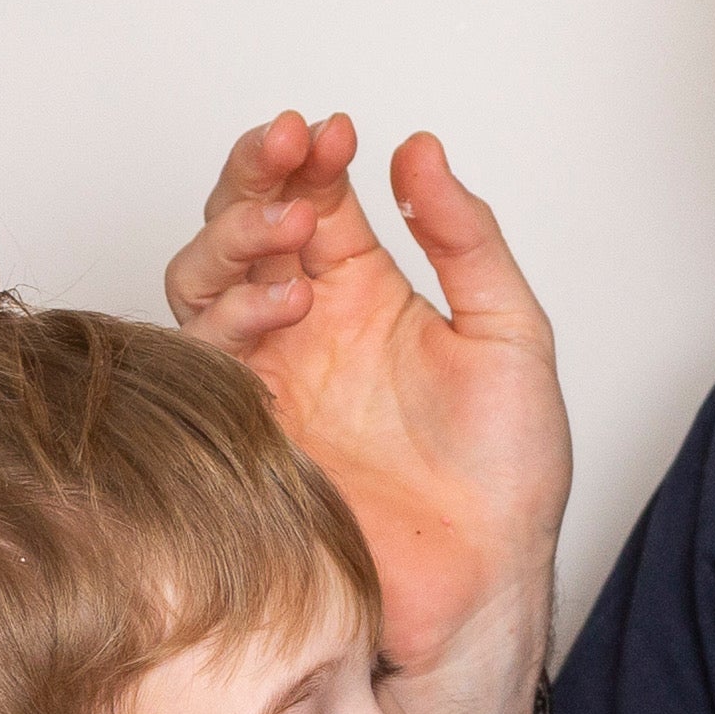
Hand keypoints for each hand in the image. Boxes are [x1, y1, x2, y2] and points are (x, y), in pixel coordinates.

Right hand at [163, 110, 566, 670]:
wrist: (483, 582)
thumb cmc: (506, 474)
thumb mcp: (510, 333)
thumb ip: (466, 239)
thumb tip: (419, 150)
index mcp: (365, 295)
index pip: (316, 199)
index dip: (313, 156)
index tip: (335, 131)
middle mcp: (304, 328)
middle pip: (244, 225)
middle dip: (255, 174)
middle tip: (289, 146)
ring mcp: (268, 376)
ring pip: (204, 277)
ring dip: (237, 233)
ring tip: (291, 221)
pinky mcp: (242, 428)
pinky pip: (204, 352)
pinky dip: (237, 311)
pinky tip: (291, 299)